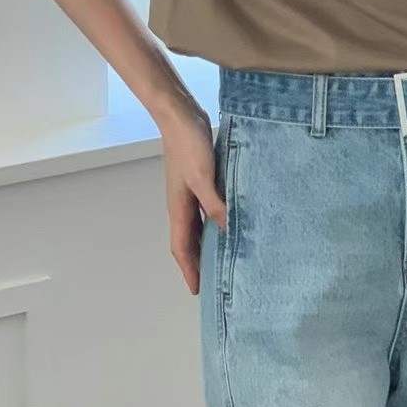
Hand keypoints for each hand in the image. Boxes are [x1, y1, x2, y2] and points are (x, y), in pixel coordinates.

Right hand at [156, 98, 226, 294]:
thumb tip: (228, 229)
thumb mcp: (203, 178)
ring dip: (206, 245)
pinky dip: (214, 224)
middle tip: (212, 281)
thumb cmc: (187, 145)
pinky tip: (228, 224)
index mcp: (178, 208)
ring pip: (197, 228)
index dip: (189, 270)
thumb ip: (214, 204)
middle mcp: (182, 205)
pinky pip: (205, 212)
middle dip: (197, 263)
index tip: (196, 290)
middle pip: (189, 242)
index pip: (182, 248)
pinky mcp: (199, 182)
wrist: (180, 116)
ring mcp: (190, 194)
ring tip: (222, 259)